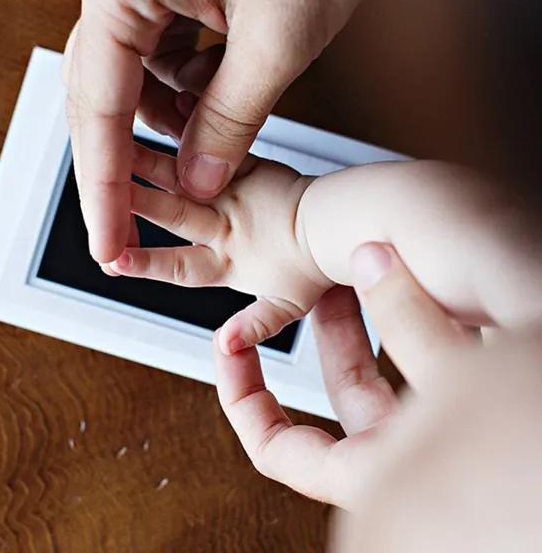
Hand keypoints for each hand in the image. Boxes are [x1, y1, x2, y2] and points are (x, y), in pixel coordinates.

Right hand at [62, 0, 386, 262]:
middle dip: (122, 170)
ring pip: (134, 90)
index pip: (99, 112)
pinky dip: (189, 100)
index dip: (103, 191)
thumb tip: (199, 181)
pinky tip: (222, 100)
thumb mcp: (279, 38)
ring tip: (209, 147)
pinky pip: (164, 68)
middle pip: (100, 104)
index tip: (106, 246)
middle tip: (127, 235)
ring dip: (168, 130)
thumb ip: (230, 119)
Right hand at [113, 143, 330, 353]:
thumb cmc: (313, 263)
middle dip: (132, 201)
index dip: (145, 262)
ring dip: (147, 161)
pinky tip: (169, 106)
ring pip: (181, 174)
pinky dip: (189, 127)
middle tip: (96, 186)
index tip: (112, 259)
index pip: (178, 265)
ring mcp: (232, 192)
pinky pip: (215, 143)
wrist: (337, 224)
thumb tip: (225, 345)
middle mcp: (223, 224)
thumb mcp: (287, 307)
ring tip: (117, 145)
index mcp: (227, 260)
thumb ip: (255, 323)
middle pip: (170, 212)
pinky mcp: (245, 165)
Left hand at [215, 242, 477, 507]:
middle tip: (315, 282)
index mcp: (374, 479)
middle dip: (328, 325)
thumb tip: (372, 262)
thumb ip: (408, 322)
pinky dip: (427, 331)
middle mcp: (402, 466)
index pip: (275, 449)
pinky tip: (431, 293)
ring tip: (371, 270)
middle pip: (340, 390)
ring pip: (392, 376)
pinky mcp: (478, 418)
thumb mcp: (456, 384)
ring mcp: (441, 443)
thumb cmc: (530, 475)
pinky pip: (436, 371)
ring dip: (379, 320)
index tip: (230, 344)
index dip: (241, 394)